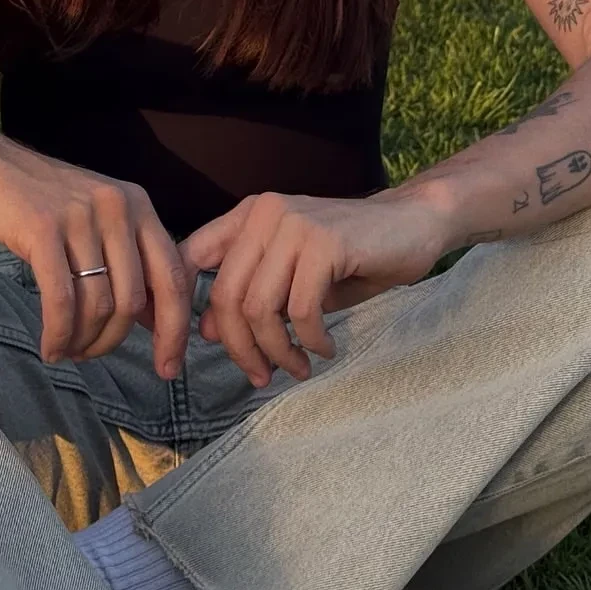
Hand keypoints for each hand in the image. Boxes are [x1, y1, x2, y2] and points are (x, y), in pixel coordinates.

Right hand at [0, 122, 192, 378]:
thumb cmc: (37, 199)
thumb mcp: (95, 216)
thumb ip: (127, 257)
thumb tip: (153, 320)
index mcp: (137, 205)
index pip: (172, 277)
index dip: (174, 329)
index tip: (167, 368)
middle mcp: (117, 206)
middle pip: (132, 300)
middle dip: (112, 341)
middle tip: (88, 355)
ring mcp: (80, 216)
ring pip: (98, 304)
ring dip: (83, 341)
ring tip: (66, 350)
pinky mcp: (42, 228)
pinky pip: (62, 300)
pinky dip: (59, 334)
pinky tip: (50, 347)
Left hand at [179, 188, 447, 387]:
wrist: (413, 224)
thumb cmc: (352, 256)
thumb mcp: (292, 278)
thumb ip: (250, 296)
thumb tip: (206, 331)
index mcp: (249, 215)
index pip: (189, 258)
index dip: (177, 310)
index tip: (179, 358)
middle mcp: (265, 213)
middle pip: (226, 295)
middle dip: (239, 348)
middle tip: (261, 376)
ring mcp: (295, 223)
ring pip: (260, 306)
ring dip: (277, 350)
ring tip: (297, 367)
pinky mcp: (325, 241)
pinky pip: (302, 308)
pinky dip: (310, 340)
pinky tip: (324, 349)